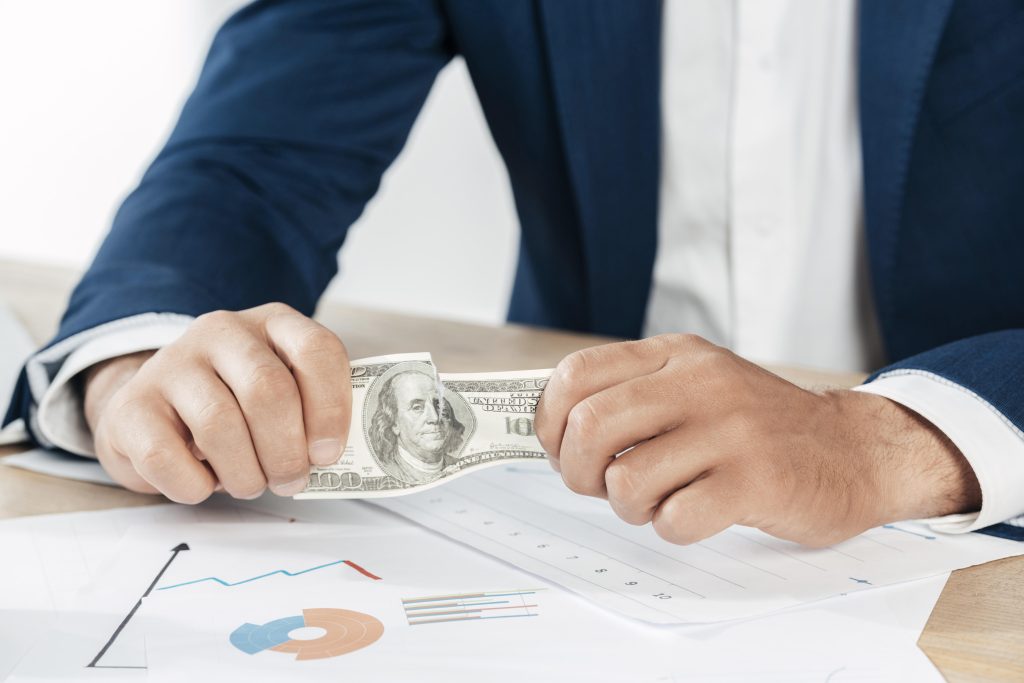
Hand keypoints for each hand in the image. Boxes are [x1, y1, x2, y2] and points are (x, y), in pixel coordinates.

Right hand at [82, 303, 350, 502]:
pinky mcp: (132, 405)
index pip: (316, 350)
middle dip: (287, 451)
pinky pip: (167, 456)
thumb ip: (313, 413)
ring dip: (245, 474)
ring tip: (251, 483)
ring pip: (220, 426)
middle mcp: (222, 331)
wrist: (155, 411)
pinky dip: (194, 485)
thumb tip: (330, 457)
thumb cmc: (237, 409)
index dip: (330, 408)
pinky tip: (203, 483)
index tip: (328, 454)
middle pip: (268, 391)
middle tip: (290, 480)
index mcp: (274, 323)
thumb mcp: (284, 395)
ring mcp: (172, 363)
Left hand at [535, 334, 980, 546]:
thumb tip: (553, 433)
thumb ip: (633, 396)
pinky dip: (671, 528)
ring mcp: (730, 430)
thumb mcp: (697, 386)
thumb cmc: (759, 427)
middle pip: (590, 427)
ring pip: (627, 480)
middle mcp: (700, 384)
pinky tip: (695, 513)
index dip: (550, 421)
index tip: (558, 447)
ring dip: (628, 507)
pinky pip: (674, 519)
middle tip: (600, 485)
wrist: (854, 450)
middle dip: (578, 471)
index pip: (576, 374)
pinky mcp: (755, 480)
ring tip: (658, 501)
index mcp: (676, 356)